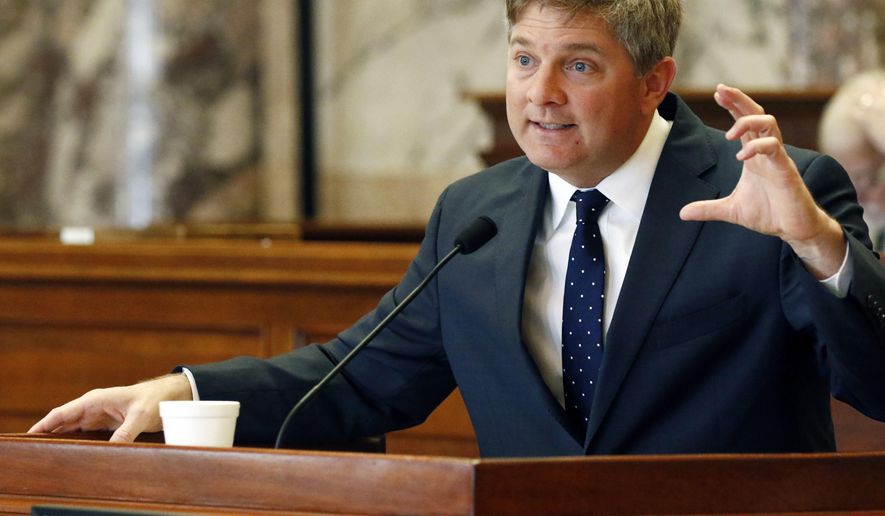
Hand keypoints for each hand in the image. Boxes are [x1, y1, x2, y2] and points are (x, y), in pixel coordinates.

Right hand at [28, 374, 191, 442]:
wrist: (166, 396)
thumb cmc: (152, 400)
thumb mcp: (140, 416)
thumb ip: (126, 432)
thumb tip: (112, 449)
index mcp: (95, 400)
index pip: (62, 413)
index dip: (44, 424)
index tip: (29, 436)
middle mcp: (91, 407)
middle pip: (62, 423)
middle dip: (47, 435)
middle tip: (34, 452)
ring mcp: (96, 415)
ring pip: (70, 429)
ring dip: (58, 440)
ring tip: (45, 455)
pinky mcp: (103, 424)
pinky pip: (82, 434)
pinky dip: (72, 442)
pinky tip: (66, 453)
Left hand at [680, 84, 845, 278]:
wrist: (793, 228)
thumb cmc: (768, 214)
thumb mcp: (731, 211)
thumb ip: (708, 209)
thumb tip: (682, 214)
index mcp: (754, 156)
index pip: (744, 122)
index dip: (732, 106)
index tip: (717, 92)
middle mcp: (766, 151)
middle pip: (757, 114)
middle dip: (739, 100)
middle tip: (721, 90)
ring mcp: (777, 158)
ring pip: (769, 124)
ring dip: (748, 122)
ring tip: (729, 134)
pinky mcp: (786, 170)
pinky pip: (774, 147)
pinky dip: (757, 147)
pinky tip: (742, 156)